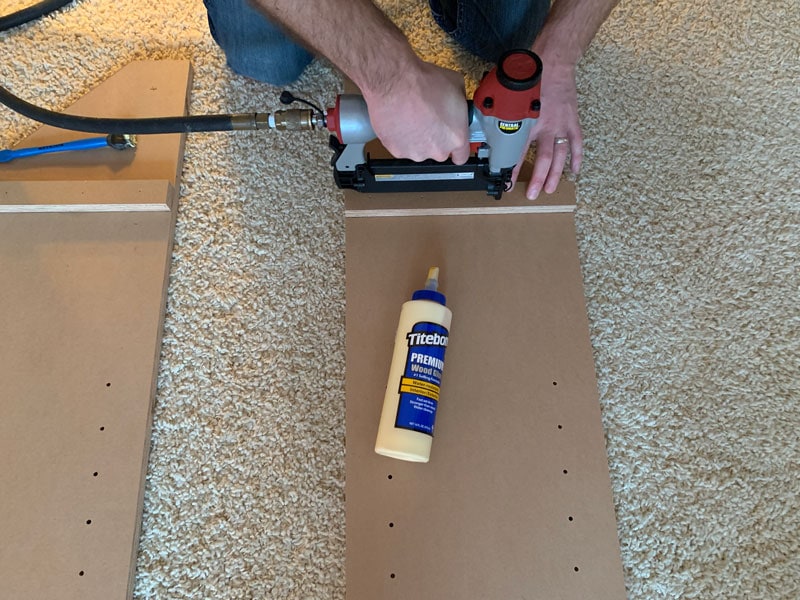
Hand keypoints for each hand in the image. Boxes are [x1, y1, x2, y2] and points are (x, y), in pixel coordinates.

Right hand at [361, 60, 470, 164]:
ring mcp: (416, 152)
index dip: (456, 148)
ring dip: (418, 138)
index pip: (461, 156)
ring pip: (419, 150)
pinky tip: (401, 121)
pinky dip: (401, 138)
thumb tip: (457, 103)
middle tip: (428, 120)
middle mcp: (437, 150)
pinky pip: (402, 147)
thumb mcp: (456, 84)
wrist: (394, 83)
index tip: (451, 140)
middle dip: (435, 138)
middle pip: (439, 151)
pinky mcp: (397, 151)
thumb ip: (460, 104)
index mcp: (456, 137)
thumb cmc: (422, 83)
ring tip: (412, 118)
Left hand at [511, 61, 582, 199]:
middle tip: (532, 194)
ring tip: (550, 189)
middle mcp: (546, 127)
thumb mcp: (508, 95)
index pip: (518, 152)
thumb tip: (484, 127)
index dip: (512, 169)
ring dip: (555, 175)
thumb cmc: (530, 76)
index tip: (507, 182)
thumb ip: (499, 113)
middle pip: (542, 160)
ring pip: (559, 156)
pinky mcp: (572, 121)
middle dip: (537, 179)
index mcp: (528, 122)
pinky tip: (574, 172)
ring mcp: (561, 125)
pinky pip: (576, 143)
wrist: (553, 61)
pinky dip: (577, 158)